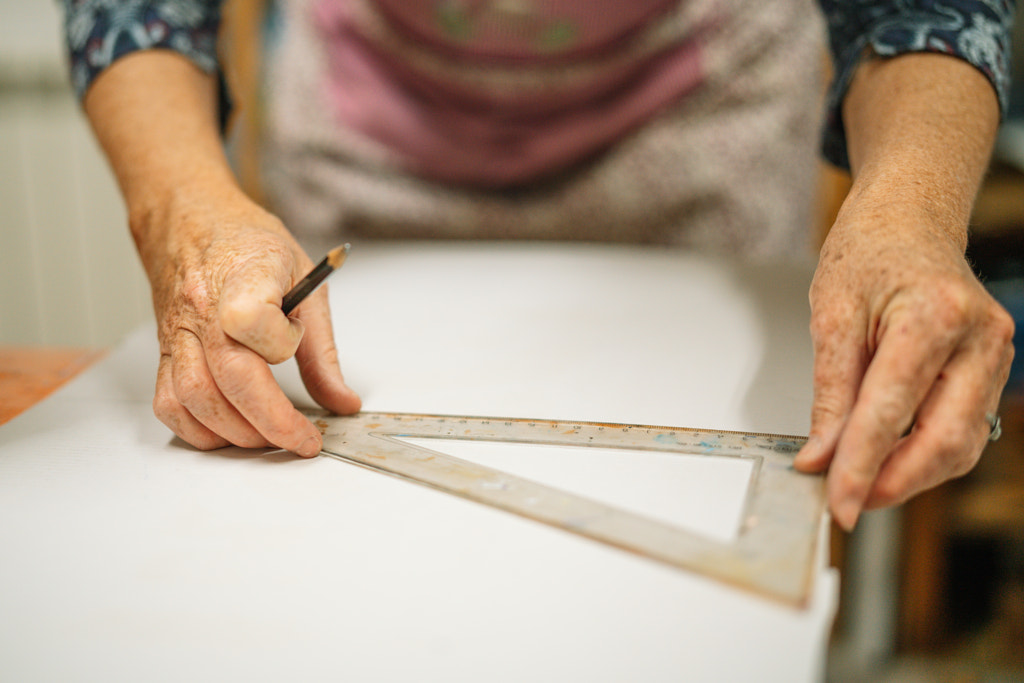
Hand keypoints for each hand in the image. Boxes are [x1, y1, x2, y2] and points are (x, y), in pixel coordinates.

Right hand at [139, 191, 360, 455]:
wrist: (189, 220)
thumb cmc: (247, 243)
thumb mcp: (304, 278)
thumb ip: (322, 349)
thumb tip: (342, 402)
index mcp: (243, 278)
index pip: (253, 321)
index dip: (282, 343)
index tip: (296, 343)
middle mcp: (203, 309)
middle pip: (230, 378)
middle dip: (272, 422)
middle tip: (302, 440)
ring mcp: (179, 334)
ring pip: (196, 399)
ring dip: (238, 433)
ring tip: (270, 438)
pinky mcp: (164, 353)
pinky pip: (170, 404)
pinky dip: (200, 430)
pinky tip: (231, 432)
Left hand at [794, 204, 1014, 530]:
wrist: (909, 220)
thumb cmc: (869, 254)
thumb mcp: (831, 314)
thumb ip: (830, 392)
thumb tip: (821, 456)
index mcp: (935, 316)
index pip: (894, 412)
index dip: (861, 465)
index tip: (837, 503)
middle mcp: (980, 338)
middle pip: (944, 439)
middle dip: (893, 482)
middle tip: (848, 503)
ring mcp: (996, 355)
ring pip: (960, 444)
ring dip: (910, 475)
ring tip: (860, 481)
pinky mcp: (993, 370)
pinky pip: (964, 429)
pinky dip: (924, 454)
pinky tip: (888, 458)